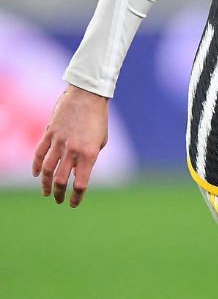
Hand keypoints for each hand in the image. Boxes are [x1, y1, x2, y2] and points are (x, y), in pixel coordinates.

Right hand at [32, 85, 109, 207]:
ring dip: (46, 184)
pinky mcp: (50, 134)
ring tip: (47, 192)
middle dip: (59, 194)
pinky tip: (37, 174)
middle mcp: (73, 150)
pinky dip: (36, 166)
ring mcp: (59, 142)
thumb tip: (77, 172)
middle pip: (62, 180)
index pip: (81, 183)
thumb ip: (89, 157)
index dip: (76, 197)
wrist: (87, 95)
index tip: (73, 204)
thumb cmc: (98, 119)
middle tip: (58, 200)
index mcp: (89, 154)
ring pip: (48, 170)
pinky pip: (40, 153)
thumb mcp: (100, 141)